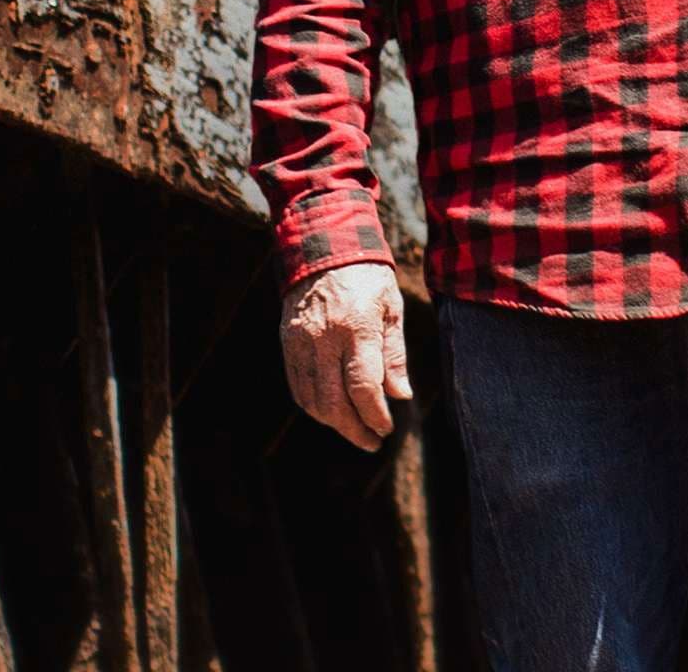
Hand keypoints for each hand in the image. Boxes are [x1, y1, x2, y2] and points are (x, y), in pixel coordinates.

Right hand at [280, 262, 413, 451]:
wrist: (322, 245)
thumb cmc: (366, 277)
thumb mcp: (391, 308)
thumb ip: (394, 354)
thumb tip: (400, 396)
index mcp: (356, 327)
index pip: (363, 387)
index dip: (376, 416)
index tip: (388, 428)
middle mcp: (323, 337)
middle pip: (334, 402)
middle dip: (355, 429)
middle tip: (372, 441)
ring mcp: (300, 341)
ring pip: (312, 400)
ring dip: (334, 422)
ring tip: (355, 428)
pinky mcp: (287, 342)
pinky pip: (297, 386)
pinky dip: (314, 406)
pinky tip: (332, 411)